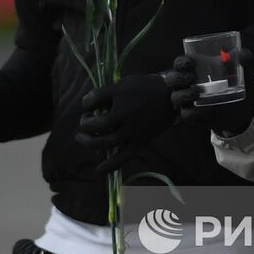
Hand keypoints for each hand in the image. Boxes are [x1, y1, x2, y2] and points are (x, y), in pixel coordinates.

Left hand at [75, 66, 194, 173]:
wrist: (172, 97)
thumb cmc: (146, 87)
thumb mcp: (124, 83)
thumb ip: (105, 94)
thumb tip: (87, 105)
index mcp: (121, 98)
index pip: (94, 102)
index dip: (86, 104)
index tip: (88, 105)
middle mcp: (126, 116)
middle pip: (99, 125)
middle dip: (85, 125)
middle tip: (82, 123)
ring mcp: (134, 131)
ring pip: (108, 141)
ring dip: (91, 142)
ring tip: (81, 139)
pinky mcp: (140, 142)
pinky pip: (124, 157)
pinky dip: (110, 165)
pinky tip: (98, 170)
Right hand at [171, 49, 253, 136]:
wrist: (244, 108)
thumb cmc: (239, 83)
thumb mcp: (244, 70)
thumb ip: (245, 59)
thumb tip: (241, 54)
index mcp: (196, 69)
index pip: (180, 63)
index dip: (181, 62)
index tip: (191, 63)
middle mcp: (188, 84)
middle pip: (171, 80)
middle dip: (177, 78)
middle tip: (191, 78)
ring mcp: (190, 101)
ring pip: (175, 98)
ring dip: (183, 95)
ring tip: (197, 93)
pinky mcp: (194, 116)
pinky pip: (186, 116)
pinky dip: (194, 113)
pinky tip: (206, 109)